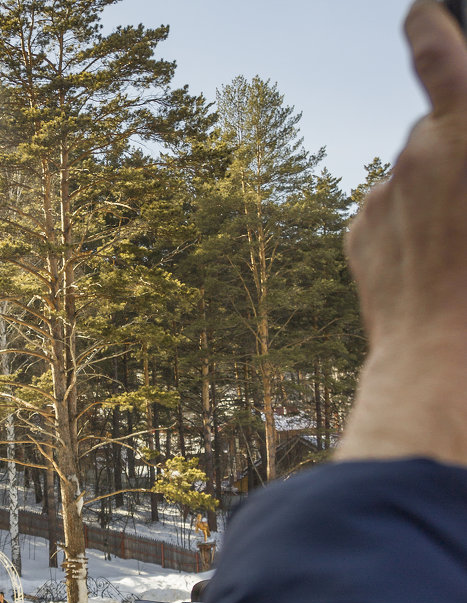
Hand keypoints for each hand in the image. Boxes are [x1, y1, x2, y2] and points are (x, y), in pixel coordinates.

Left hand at [339, 0, 466, 464]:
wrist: (442, 358)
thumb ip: (466, 142)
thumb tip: (458, 139)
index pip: (436, 51)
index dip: (427, 27)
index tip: (419, 13)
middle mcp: (418, 150)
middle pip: (437, 129)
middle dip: (459, 153)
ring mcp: (381, 190)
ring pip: (414, 174)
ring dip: (434, 194)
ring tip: (461, 251)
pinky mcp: (357, 227)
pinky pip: (388, 208)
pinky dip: (406, 223)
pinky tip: (428, 263)